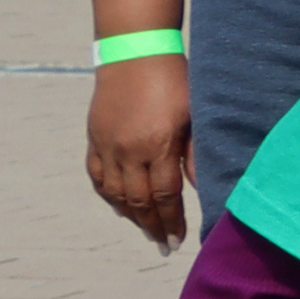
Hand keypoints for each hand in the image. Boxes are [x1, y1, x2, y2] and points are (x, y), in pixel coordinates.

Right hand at [84, 55, 193, 250]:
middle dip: (153, 226)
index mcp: (157, 146)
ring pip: (115, 192)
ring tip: (146, 230)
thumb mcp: (195, 116)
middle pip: (139, 201)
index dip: (173, 221)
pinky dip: (109, 194)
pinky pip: (97, 175)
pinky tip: (120, 205)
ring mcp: (107, 144)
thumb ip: (197, 155)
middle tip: (164, 245)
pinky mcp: (94, 137)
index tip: (180, 240)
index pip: (165, 196)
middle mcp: (127, 150)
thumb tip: (205, 190)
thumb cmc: (175, 81)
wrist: (135, 52)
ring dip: (131, 215)